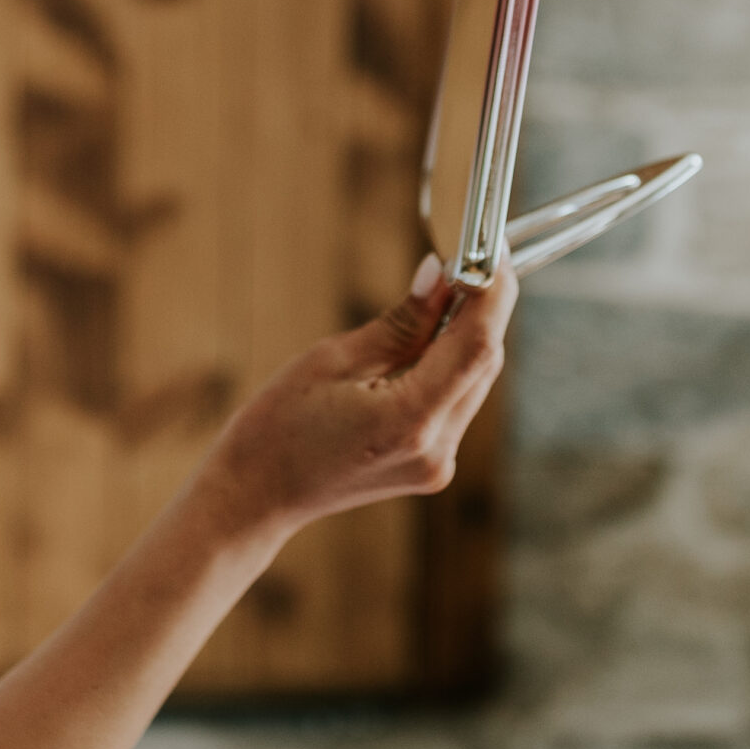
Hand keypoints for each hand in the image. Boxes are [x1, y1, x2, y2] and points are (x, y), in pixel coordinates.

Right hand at [199, 257, 514, 537]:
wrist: (255, 496)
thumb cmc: (277, 428)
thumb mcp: (332, 359)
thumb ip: (400, 322)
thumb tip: (441, 275)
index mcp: (409, 420)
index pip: (478, 346)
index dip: (493, 294)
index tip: (491, 252)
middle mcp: (436, 448)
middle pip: (484, 363)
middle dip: (482, 310)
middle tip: (463, 263)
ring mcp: (438, 464)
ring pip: (475, 382)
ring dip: (465, 337)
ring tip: (440, 297)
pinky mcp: (432, 467)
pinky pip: (457, 404)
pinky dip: (449, 367)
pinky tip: (425, 342)